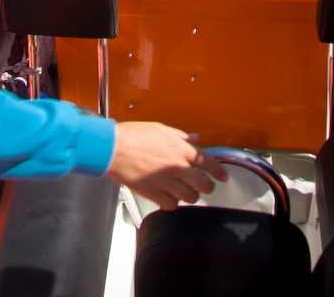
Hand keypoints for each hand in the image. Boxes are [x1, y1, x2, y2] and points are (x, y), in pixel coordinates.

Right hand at [106, 122, 227, 210]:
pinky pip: (172, 205)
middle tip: (202, 185)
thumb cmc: (131, 136)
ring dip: (189, 195)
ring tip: (183, 189)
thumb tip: (195, 139)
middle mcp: (176, 165)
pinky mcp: (153, 193)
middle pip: (204, 185)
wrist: (111, 148)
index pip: (208, 162)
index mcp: (179, 147)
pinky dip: (173, 202)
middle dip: (206, 186)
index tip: (222, 176)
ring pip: (190, 197)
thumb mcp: (158, 128)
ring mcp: (165, 181)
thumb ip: (180, 136)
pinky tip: (168, 195)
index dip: (219, 172)